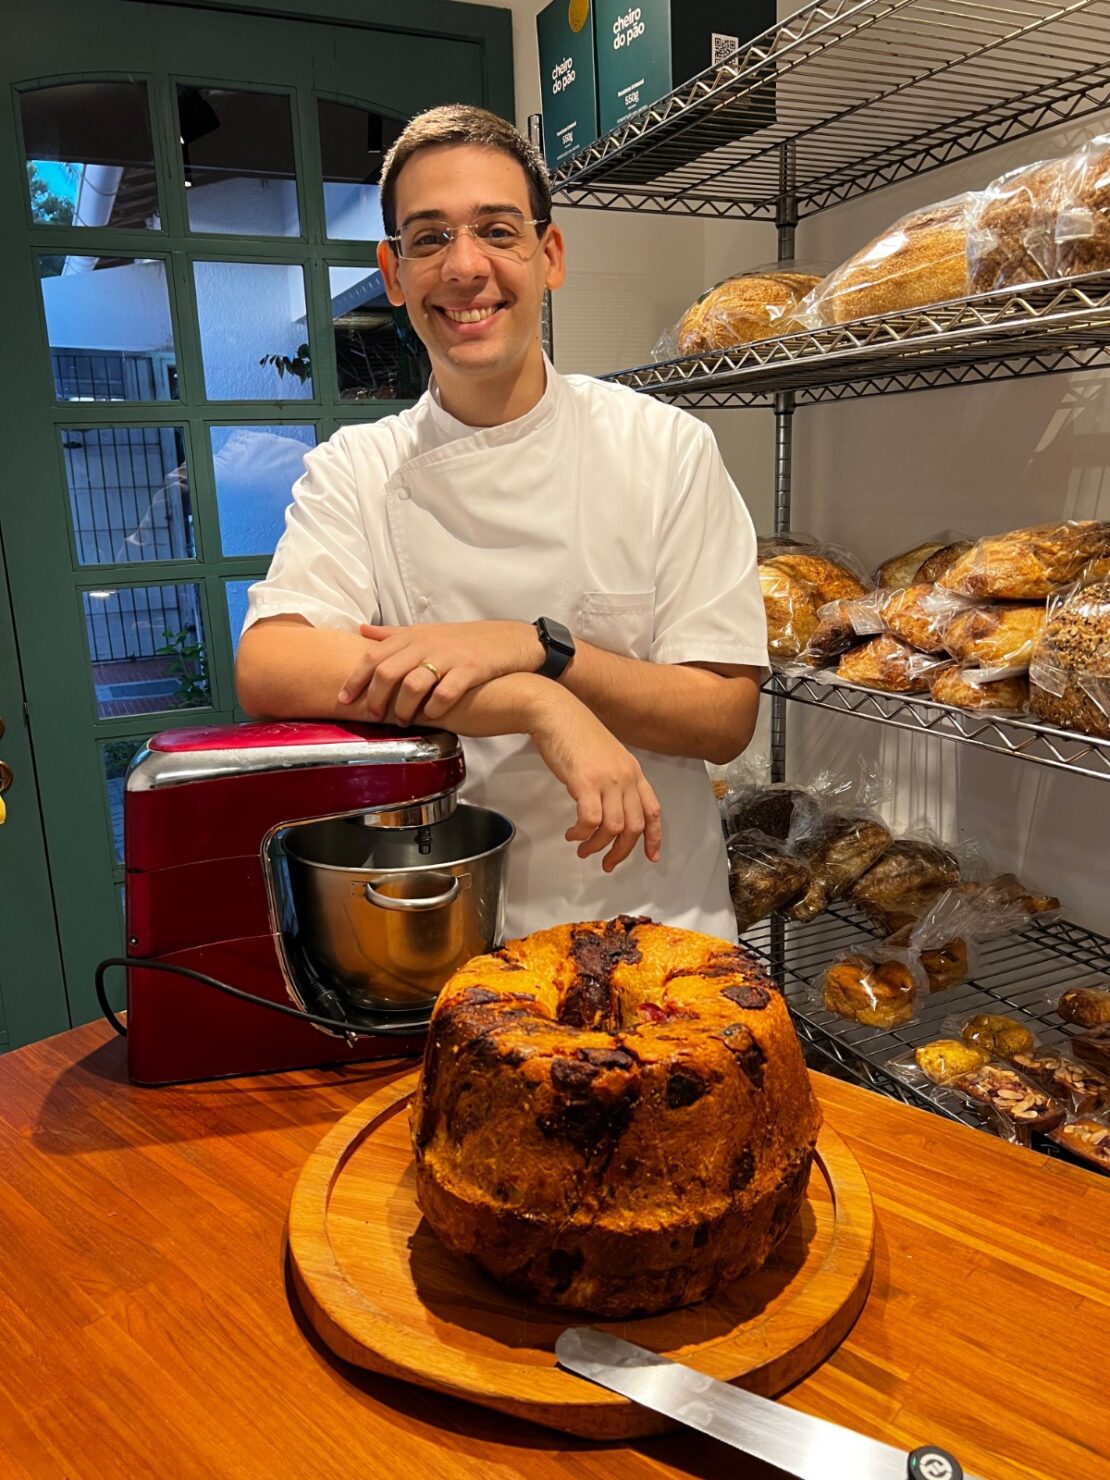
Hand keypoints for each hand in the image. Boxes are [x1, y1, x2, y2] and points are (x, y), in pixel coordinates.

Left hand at [337, 620, 542, 724]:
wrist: (511, 641)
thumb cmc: (465, 641)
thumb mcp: (427, 631)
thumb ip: (394, 634)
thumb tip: (362, 632)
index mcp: (413, 635)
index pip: (373, 656)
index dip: (355, 680)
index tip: (343, 700)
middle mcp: (427, 643)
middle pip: (388, 671)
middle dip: (376, 698)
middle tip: (374, 716)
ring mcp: (450, 656)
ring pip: (413, 684)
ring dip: (403, 708)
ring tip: (403, 722)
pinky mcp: (471, 669)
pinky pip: (445, 692)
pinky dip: (435, 708)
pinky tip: (433, 717)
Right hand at [529, 690, 661, 872]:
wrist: (555, 712)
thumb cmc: (574, 732)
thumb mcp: (605, 756)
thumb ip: (613, 779)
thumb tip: (609, 807)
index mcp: (633, 771)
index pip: (652, 810)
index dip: (654, 837)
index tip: (651, 856)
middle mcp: (626, 776)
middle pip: (634, 826)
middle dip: (622, 851)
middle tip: (607, 863)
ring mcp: (607, 779)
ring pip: (614, 828)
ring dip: (597, 845)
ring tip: (582, 849)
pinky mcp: (585, 782)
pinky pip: (591, 820)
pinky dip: (582, 833)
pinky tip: (572, 834)